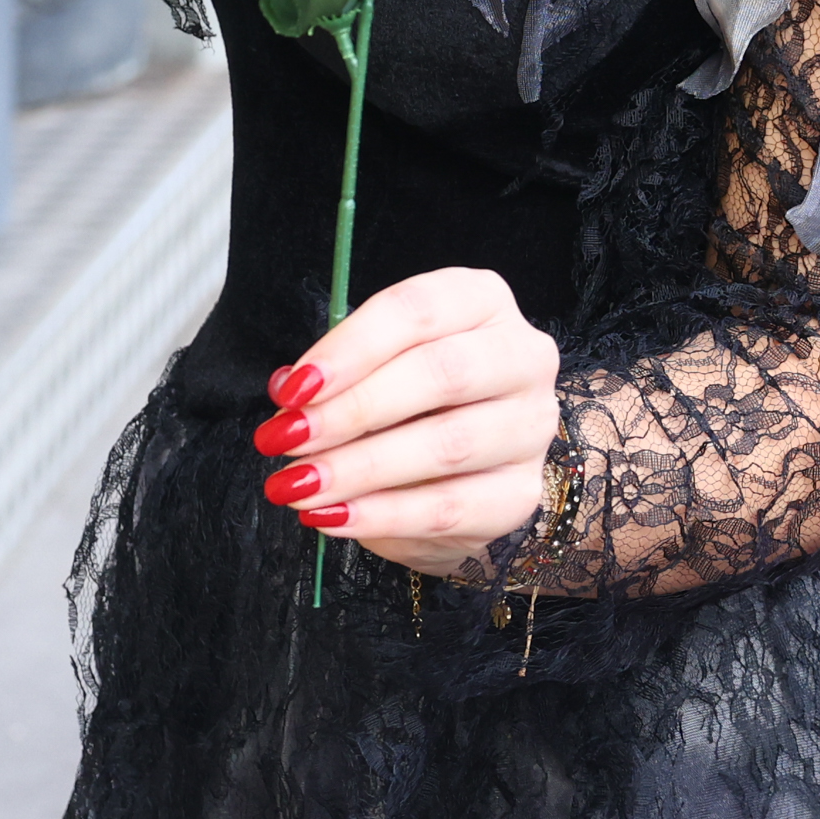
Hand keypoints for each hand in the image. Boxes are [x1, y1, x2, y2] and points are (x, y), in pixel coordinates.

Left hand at [254, 266, 560, 577]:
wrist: (464, 473)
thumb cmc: (413, 405)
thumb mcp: (373, 371)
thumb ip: (337, 375)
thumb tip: (292, 393)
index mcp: (482, 303)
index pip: (418, 309)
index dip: (351, 348)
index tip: (296, 388)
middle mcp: (521, 357)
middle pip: (441, 374)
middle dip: (353, 410)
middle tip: (289, 439)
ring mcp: (530, 427)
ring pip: (447, 445)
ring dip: (360, 468)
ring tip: (300, 484)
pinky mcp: (521, 493)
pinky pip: (449, 508)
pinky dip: (382, 515)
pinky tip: (333, 515)